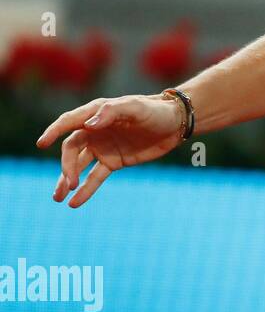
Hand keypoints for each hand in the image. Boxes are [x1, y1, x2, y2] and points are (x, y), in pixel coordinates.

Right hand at [35, 94, 185, 207]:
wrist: (176, 124)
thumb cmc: (156, 110)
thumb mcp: (136, 108)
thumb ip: (112, 112)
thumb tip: (88, 124)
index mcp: (96, 114)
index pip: (69, 122)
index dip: (54, 131)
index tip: (42, 143)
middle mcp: (94, 131)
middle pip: (71, 149)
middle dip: (67, 166)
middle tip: (69, 182)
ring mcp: (103, 148)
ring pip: (78, 165)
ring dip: (67, 180)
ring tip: (58, 197)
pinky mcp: (114, 162)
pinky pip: (96, 177)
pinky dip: (86, 191)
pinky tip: (74, 203)